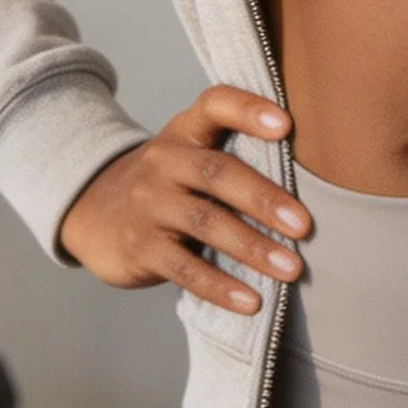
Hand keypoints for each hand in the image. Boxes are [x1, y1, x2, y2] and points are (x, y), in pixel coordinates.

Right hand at [56, 86, 310, 317]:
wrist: (91, 213)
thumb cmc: (168, 182)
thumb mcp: (190, 153)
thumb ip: (236, 152)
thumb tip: (316, 178)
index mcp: (185, 130)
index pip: (215, 105)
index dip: (248, 110)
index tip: (286, 125)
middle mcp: (164, 161)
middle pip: (217, 172)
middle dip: (264, 199)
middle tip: (304, 225)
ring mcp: (149, 203)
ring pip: (205, 223)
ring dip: (252, 247)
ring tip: (291, 268)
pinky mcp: (140, 246)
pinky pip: (184, 268)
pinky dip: (220, 286)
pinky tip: (251, 301)